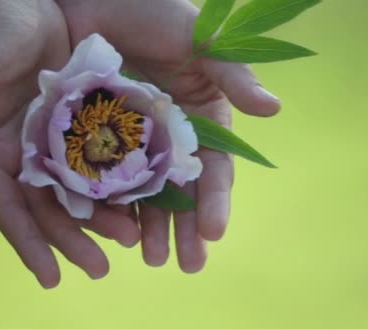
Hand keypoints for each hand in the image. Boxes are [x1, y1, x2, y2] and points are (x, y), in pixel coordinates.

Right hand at [0, 0, 139, 287]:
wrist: (23, 1)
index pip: (8, 208)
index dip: (27, 243)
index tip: (50, 277)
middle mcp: (24, 156)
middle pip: (47, 209)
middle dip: (71, 240)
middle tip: (101, 269)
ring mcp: (54, 143)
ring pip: (78, 190)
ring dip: (101, 216)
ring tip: (130, 239)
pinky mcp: (81, 125)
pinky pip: (99, 159)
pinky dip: (115, 181)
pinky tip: (139, 199)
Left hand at [57, 0, 280, 271]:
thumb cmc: (151, 11)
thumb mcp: (200, 39)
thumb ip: (233, 74)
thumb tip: (274, 109)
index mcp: (200, 119)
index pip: (214, 169)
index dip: (216, 200)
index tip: (214, 232)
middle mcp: (169, 137)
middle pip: (181, 193)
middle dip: (185, 229)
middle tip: (185, 265)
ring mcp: (131, 142)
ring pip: (144, 194)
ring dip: (149, 228)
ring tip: (149, 259)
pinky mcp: (94, 139)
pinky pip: (103, 178)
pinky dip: (108, 206)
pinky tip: (110, 231)